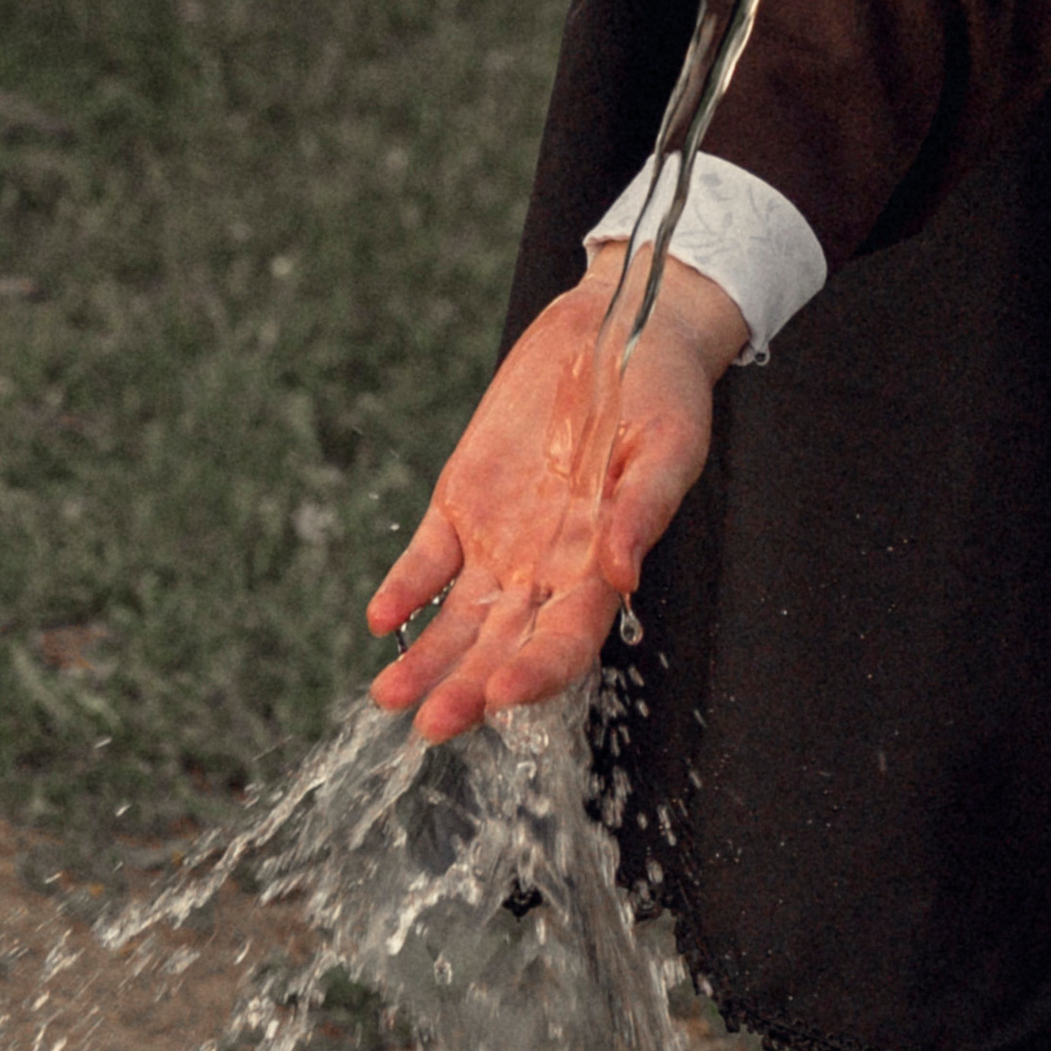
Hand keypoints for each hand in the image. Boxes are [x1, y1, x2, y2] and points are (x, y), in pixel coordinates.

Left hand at [365, 246, 746, 741]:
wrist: (620, 326)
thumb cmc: (663, 391)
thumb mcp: (668, 445)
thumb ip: (643, 510)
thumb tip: (622, 576)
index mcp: (601, 565)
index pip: (567, 641)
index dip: (537, 673)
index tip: (503, 695)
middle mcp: (547, 568)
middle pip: (503, 647)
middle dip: (467, 689)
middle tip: (433, 724)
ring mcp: (500, 539)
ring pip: (457, 619)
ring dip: (425, 659)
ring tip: (389, 695)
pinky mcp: (462, 499)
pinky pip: (427, 557)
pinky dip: (405, 587)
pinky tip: (382, 617)